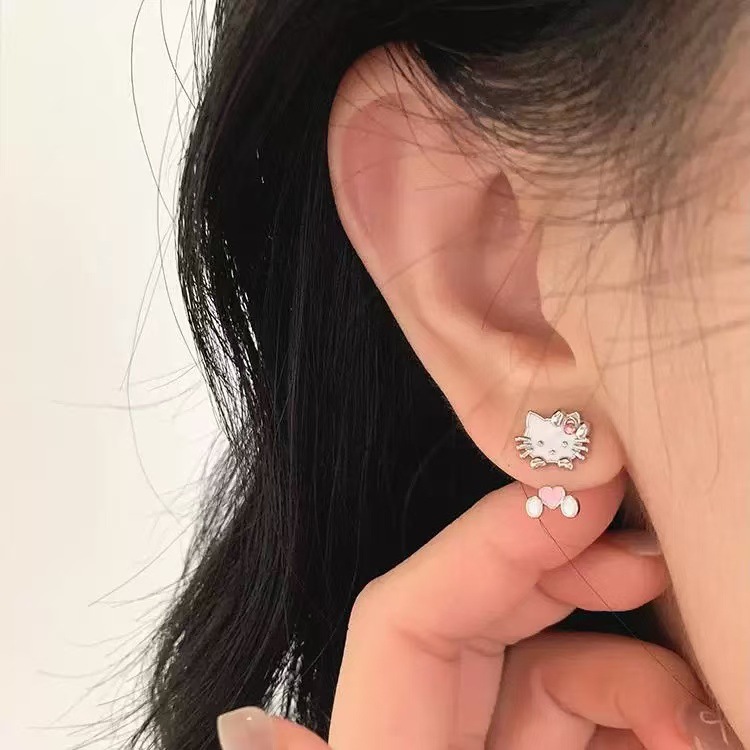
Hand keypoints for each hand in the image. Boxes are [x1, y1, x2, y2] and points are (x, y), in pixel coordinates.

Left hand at [216, 478, 727, 748]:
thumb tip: (456, 726)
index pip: (406, 622)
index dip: (488, 545)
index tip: (581, 500)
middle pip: (478, 621)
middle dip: (565, 574)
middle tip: (651, 553)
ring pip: (553, 676)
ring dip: (641, 682)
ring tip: (713, 721)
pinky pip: (587, 728)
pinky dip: (648, 724)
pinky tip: (705, 737)